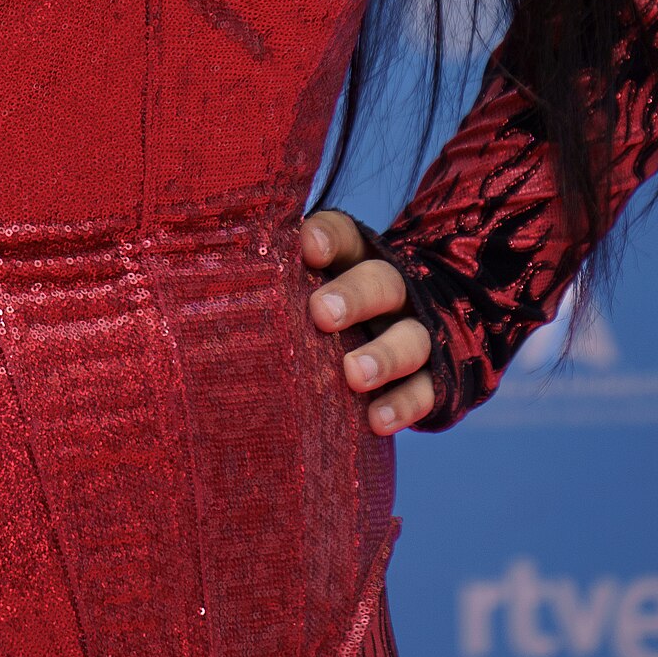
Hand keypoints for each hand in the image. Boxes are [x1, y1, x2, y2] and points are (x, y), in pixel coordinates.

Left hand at [302, 210, 434, 435]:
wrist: (410, 328)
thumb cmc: (333, 307)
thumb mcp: (312, 285)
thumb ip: (282, 278)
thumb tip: (223, 277)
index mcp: (356, 260)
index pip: (346, 237)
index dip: (329, 238)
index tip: (308, 248)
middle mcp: (392, 292)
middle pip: (381, 282)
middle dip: (354, 297)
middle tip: (322, 314)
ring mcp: (415, 334)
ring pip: (411, 338)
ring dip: (383, 356)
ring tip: (354, 375)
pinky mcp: (433, 378)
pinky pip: (425, 390)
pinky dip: (403, 404)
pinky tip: (377, 419)